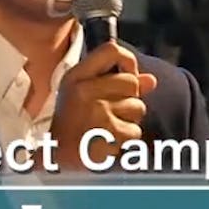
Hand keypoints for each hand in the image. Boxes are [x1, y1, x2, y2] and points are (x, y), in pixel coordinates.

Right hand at [50, 41, 158, 171]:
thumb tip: (151, 80)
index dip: (128, 61)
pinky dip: (126, 139)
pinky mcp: (109, 133)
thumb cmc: (73, 123)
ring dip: (129, 120)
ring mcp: (98, 112)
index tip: (129, 74)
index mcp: (77, 76)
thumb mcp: (86, 94)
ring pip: (138, 107)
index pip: (112, 50)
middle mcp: (86, 90)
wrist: (57, 158)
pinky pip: (135, 131)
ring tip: (107, 127)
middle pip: (132, 82)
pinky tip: (108, 141)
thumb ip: (117, 82)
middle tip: (111, 111)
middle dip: (130, 98)